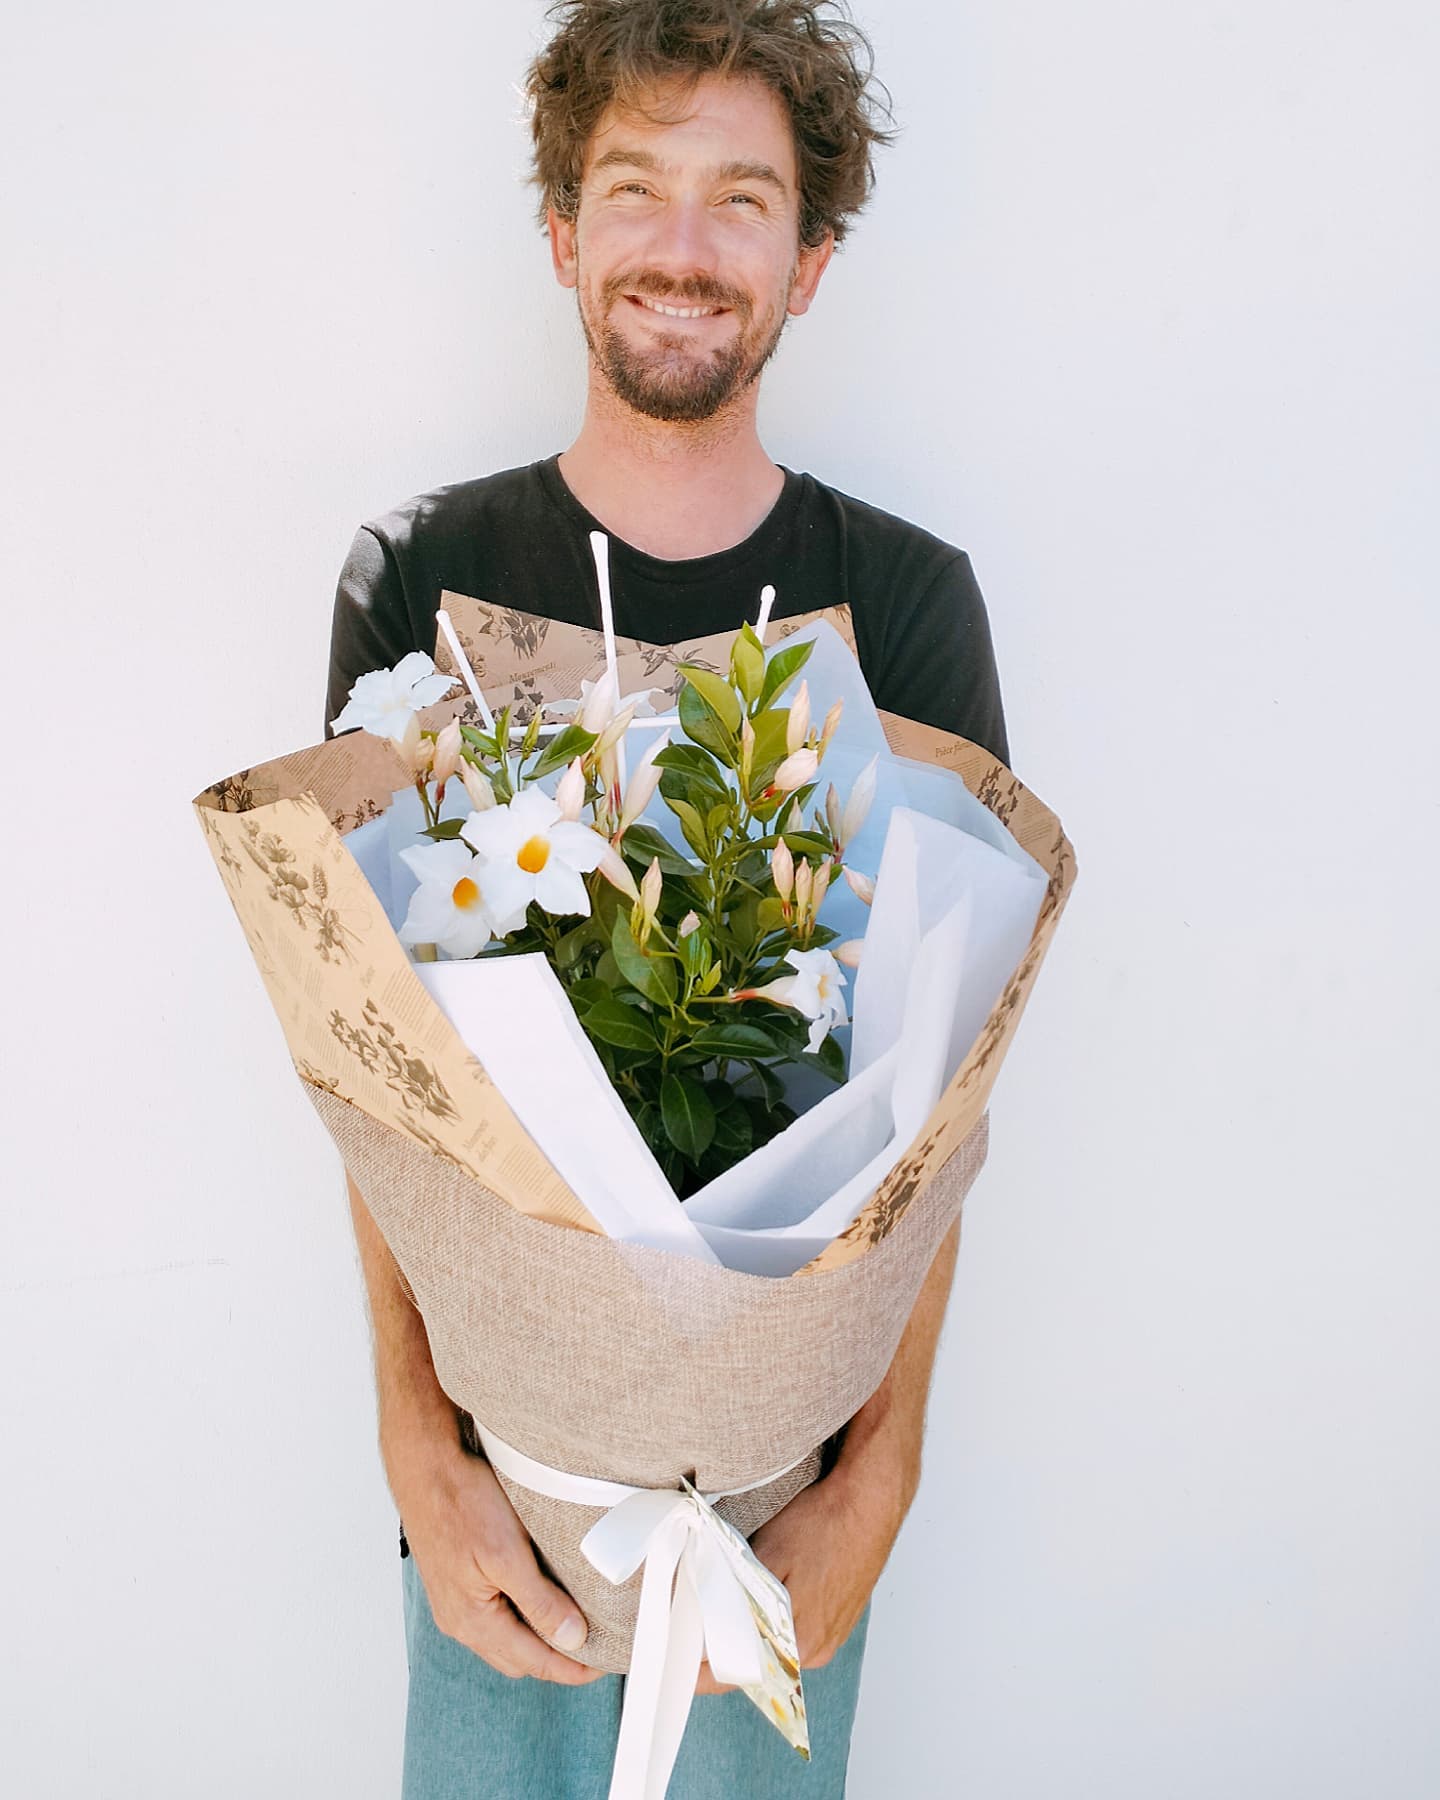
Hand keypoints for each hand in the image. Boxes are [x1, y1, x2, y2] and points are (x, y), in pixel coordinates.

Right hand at [388, 1428, 605, 1685]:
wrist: (425, 1468)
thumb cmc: (461, 1503)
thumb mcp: (508, 1553)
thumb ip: (539, 1601)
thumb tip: (572, 1639)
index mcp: (473, 1621)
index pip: (533, 1662)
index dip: (571, 1669)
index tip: (605, 1664)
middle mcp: (459, 1622)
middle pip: (518, 1659)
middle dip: (556, 1659)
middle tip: (595, 1645)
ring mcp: (454, 1604)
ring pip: (504, 1641)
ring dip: (536, 1641)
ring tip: (572, 1626)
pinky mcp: (454, 1584)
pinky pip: (492, 1618)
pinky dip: (519, 1620)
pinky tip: (537, 1600)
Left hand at [694, 1464, 906, 1694]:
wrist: (868, 1502)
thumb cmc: (823, 1524)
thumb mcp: (764, 1558)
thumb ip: (732, 1600)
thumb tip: (698, 1626)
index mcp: (798, 1644)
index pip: (734, 1674)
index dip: (698, 1669)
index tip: (673, 1661)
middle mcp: (816, 1651)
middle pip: (753, 1664)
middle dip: (720, 1648)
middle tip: (689, 1627)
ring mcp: (830, 1637)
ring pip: (772, 1647)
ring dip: (746, 1633)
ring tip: (722, 1606)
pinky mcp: (836, 1621)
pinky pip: (792, 1633)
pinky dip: (770, 1621)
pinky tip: (760, 1595)